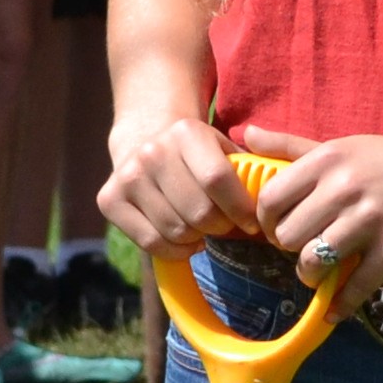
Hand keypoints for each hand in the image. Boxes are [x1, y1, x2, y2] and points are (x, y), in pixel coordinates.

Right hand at [99, 109, 249, 256]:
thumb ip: (249, 167)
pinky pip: (151, 243)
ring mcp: (127, 176)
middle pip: (199, 213)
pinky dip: (174, 250)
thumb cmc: (197, 154)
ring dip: (197, 238)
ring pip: (176, 231)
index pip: (218, 180)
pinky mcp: (109, 200)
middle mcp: (151, 152)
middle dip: (220, 227)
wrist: (144, 140)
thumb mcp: (223, 147)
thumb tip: (273, 191)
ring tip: (201, 229)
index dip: (240, 209)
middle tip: (223, 225)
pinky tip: (183, 239)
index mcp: (185, 132)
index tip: (251, 222)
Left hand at [244, 123, 382, 303]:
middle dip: (289, 250)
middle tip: (304, 249)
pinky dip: (341, 305)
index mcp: (326, 160)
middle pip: (286, 237)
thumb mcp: (343, 145)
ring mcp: (370, 218)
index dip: (266, 222)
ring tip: (320, 272)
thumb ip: (292, 146)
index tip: (279, 229)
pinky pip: (355, 286)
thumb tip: (247, 135)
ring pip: (313, 262)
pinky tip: (336, 310)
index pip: (269, 199)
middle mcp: (344, 187)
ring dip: (311, 276)